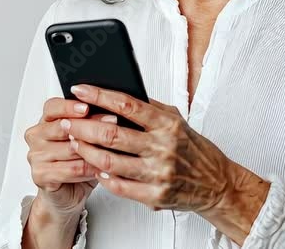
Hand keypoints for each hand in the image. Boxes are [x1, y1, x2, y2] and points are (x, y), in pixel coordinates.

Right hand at [24, 96, 114, 217]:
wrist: (67, 194)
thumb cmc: (76, 163)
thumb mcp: (85, 139)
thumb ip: (89, 124)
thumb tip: (109, 114)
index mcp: (45, 121)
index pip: (52, 107)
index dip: (69, 106)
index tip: (87, 107)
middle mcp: (37, 136)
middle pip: (62, 127)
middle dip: (90, 126)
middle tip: (112, 126)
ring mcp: (35, 156)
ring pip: (70, 149)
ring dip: (93, 150)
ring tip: (111, 150)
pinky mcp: (40, 175)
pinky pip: (70, 169)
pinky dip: (89, 169)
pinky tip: (100, 168)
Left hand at [60, 84, 234, 213]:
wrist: (217, 184)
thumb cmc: (194, 149)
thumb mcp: (177, 121)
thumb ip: (150, 109)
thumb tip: (119, 95)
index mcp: (168, 124)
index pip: (127, 105)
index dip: (99, 96)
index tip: (80, 89)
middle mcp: (163, 147)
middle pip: (111, 134)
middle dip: (82, 126)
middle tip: (67, 122)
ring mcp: (158, 173)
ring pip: (109, 162)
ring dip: (86, 151)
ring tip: (75, 143)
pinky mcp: (155, 196)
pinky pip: (119, 186)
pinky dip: (102, 177)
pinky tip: (94, 168)